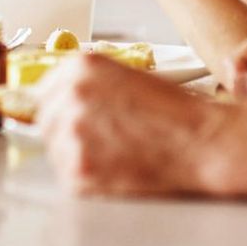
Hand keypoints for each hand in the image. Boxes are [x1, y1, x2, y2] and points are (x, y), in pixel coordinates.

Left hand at [39, 55, 214, 196]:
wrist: (202, 144)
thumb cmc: (175, 114)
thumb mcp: (127, 78)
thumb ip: (89, 85)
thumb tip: (63, 99)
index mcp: (81, 68)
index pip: (45, 90)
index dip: (60, 107)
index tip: (68, 117)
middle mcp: (71, 97)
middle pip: (47, 121)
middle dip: (66, 132)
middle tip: (97, 141)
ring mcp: (72, 135)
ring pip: (56, 150)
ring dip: (76, 155)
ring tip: (113, 156)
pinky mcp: (79, 171)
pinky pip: (68, 176)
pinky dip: (87, 177)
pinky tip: (115, 170)